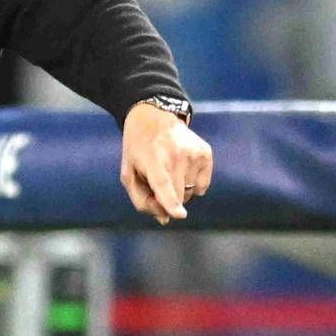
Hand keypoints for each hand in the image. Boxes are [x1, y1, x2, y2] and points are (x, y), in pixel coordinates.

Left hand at [120, 102, 212, 225]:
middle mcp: (176, 154)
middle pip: (179, 196)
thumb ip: (141, 199)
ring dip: (179, 190)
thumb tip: (165, 219)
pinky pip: (202, 186)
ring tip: (168, 169)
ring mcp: (193, 152)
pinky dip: (192, 184)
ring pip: (191, 193)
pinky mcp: (206, 152)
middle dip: (168, 199)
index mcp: (153, 158)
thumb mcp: (129, 172)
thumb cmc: (138, 150)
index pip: (162, 183)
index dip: (170, 201)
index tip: (179, 214)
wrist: (152, 117)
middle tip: (156, 182)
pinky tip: (181, 167)